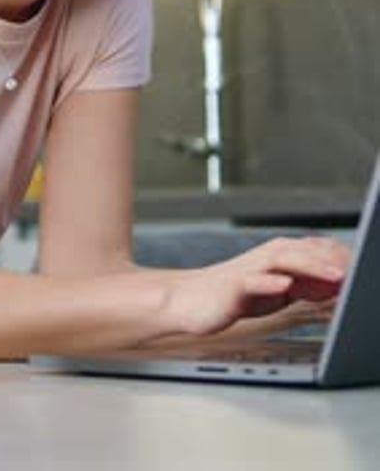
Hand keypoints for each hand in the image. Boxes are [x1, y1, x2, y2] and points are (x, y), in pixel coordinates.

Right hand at [164, 235, 349, 336]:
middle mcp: (265, 257)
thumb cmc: (233, 295)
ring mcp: (249, 270)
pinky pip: (253, 282)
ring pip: (283, 260)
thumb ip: (304, 284)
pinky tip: (284, 285)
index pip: (315, 249)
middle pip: (304, 251)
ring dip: (310, 266)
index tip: (362, 267)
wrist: (190, 301)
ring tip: (334, 275)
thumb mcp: (277, 290)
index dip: (340, 257)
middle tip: (357, 270)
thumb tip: (336, 283)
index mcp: (277, 255)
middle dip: (333, 260)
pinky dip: (270, 282)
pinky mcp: (232, 287)